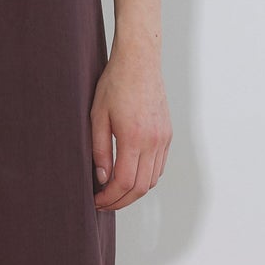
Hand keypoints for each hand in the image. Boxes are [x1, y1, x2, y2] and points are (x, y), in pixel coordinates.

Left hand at [90, 42, 170, 210]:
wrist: (139, 62)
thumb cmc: (114, 84)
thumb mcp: (97, 117)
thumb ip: (99, 151)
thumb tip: (102, 179)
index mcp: (133, 137)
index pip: (124, 182)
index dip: (110, 198)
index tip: (96, 200)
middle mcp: (153, 141)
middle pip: (140, 187)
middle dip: (121, 201)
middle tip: (103, 203)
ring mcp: (163, 139)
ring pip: (152, 180)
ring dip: (133, 191)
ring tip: (114, 191)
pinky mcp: (167, 134)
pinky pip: (159, 166)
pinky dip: (145, 178)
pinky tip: (129, 175)